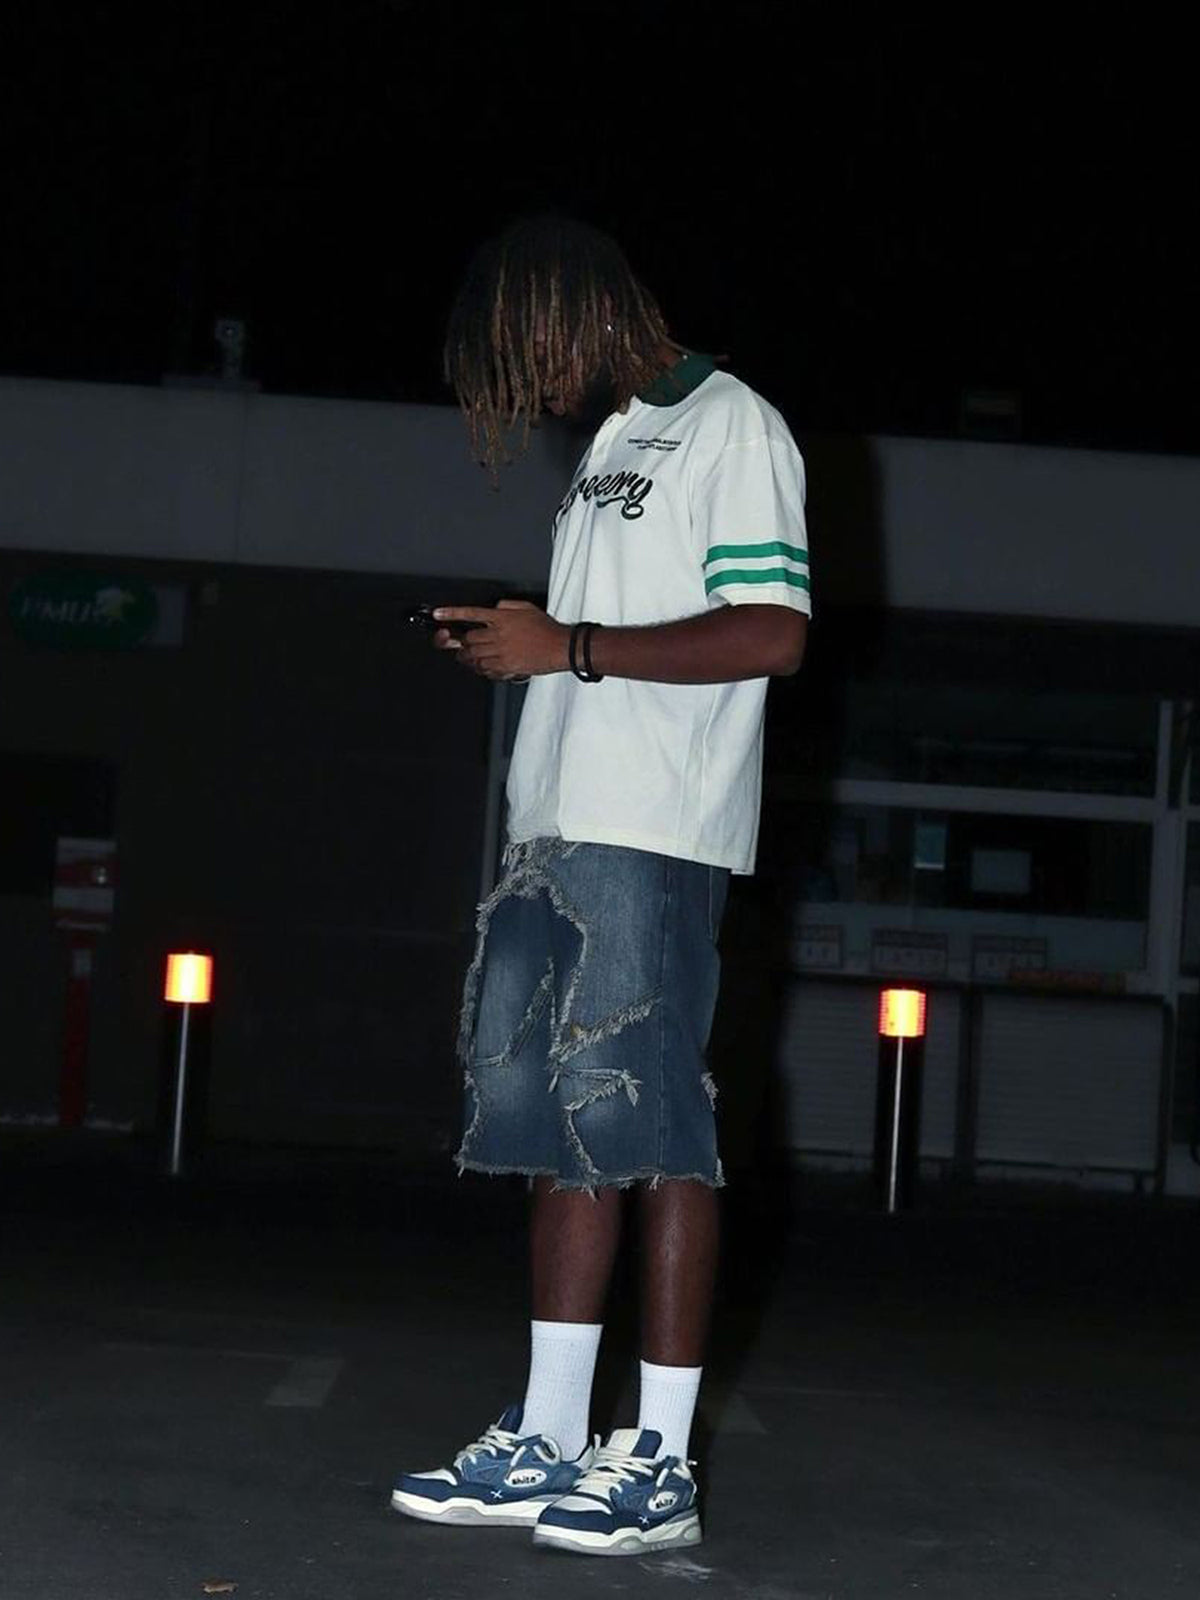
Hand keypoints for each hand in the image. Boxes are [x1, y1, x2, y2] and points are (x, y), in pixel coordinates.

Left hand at [432, 599, 569, 679]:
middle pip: (468, 639)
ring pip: (473, 656)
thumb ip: (506, 606)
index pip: (470, 613)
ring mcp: (501, 653)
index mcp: (501, 618)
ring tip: (468, 656)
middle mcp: (498, 635)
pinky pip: (485, 670)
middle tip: (459, 644)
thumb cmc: (546, 628)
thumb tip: (494, 609)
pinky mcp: (506, 667)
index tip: (438, 615)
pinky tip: (483, 665)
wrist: (560, 647)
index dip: (451, 614)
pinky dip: (480, 668)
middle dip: (461, 642)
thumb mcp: (526, 608)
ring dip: (467, 656)